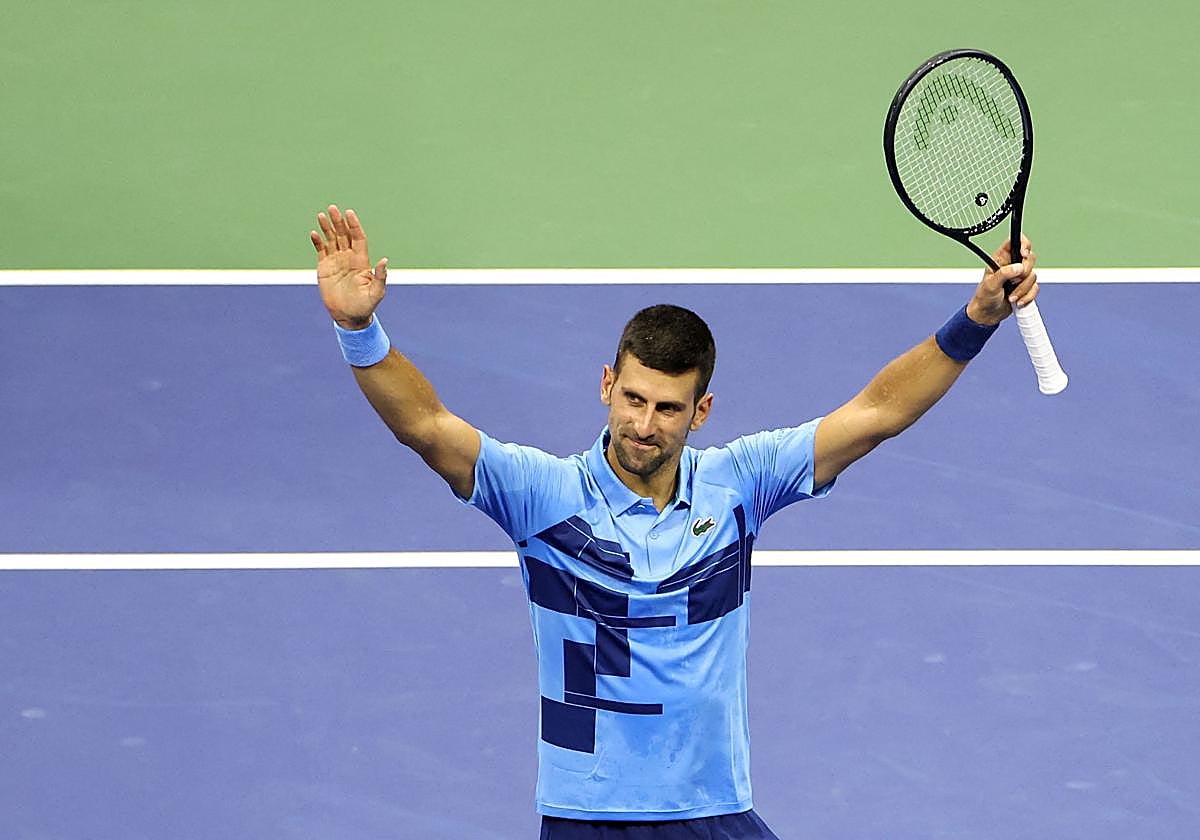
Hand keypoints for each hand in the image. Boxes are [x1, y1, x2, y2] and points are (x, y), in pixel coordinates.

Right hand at [310, 205, 387, 328]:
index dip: (354, 225)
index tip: (349, 213)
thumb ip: (380, 276)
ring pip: (331, 240)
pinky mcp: (324, 268)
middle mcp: (348, 258)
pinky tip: (314, 233)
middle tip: (333, 208)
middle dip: (338, 221)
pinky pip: (321, 251)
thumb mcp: (376, 292)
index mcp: (361, 260)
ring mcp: (336, 261)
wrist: (349, 316)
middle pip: (343, 235)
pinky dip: (317, 242)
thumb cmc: (365, 305)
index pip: (358, 237)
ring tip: (322, 215)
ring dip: (327, 228)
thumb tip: (384, 260)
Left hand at [966, 235, 1038, 325]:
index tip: (1024, 254)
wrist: (988, 314)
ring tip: (1011, 297)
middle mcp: (1012, 265)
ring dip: (1023, 289)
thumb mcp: (991, 284)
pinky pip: (1035, 288)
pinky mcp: (1026, 287)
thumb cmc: (984, 298)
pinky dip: (1027, 297)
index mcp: (1001, 259)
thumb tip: (1019, 267)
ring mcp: (1020, 276)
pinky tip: (1017, 302)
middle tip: (1014, 281)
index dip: (1023, 244)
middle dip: (1024, 273)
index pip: (1015, 242)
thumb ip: (1004, 274)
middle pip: (1030, 258)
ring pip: (1033, 275)